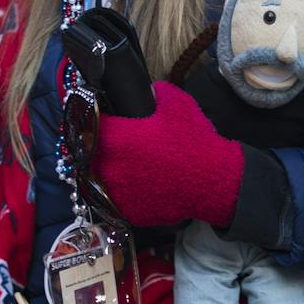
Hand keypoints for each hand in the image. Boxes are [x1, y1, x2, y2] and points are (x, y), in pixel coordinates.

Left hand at [91, 81, 243, 228]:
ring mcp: (116, 192)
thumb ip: (156, 92)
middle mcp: (108, 165)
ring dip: (110, 172)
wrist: (213, 181)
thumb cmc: (193, 141)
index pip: (89, 124)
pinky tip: (139, 186)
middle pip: (91, 154)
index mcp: (114, 137)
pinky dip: (124, 194)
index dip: (98, 121)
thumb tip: (148, 91)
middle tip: (119, 146)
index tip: (108, 121)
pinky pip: (117, 200)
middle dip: (101, 148)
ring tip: (129, 167)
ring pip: (101, 179)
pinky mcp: (127, 212)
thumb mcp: (177, 103)